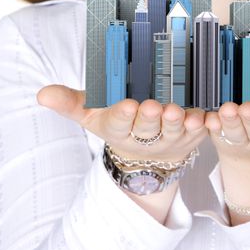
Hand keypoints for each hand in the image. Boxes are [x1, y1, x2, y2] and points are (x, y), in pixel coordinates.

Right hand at [37, 86, 206, 161]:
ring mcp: (171, 137)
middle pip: (148, 128)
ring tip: (177, 111)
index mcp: (121, 129)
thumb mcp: (91, 114)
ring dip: (177, 121)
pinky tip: (207, 116)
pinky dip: (206, 124)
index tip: (127, 106)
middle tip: (152, 107)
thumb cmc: (119, 124)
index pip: (119, 123)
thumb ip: (69, 103)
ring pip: (175, 130)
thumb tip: (42, 94)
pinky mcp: (193, 134)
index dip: (124, 116)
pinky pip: (201, 131)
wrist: (148, 155)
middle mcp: (146, 136)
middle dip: (150, 119)